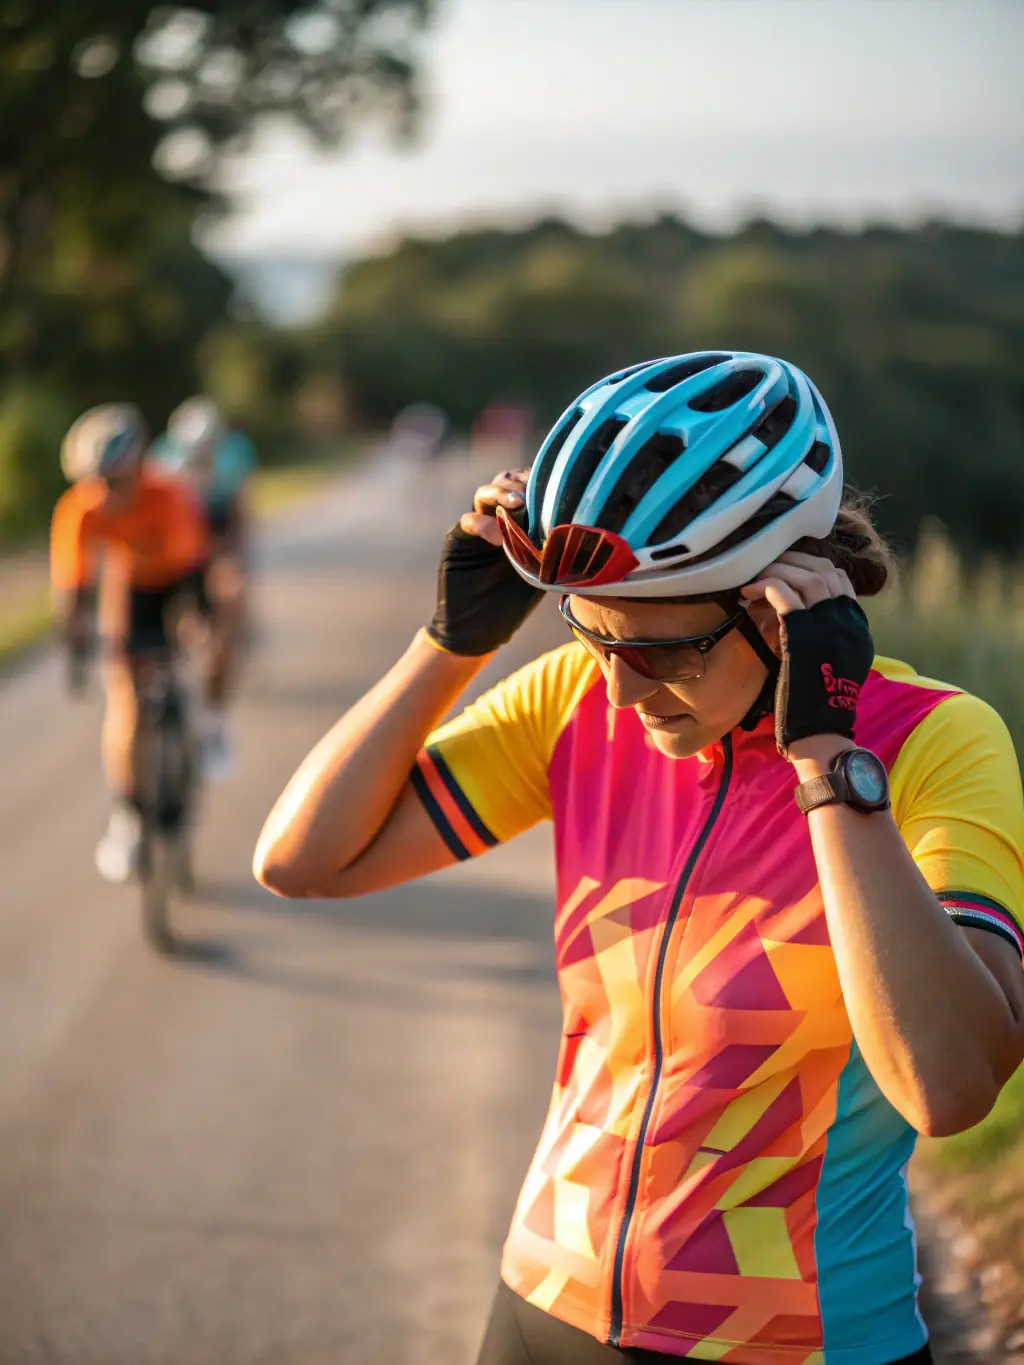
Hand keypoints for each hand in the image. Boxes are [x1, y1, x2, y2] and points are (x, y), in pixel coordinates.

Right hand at [426, 468, 542, 656]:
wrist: (479, 630)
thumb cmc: (513, 604)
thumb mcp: (543, 573)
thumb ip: (556, 551)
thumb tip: (591, 536)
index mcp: (521, 522)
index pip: (530, 487)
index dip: (542, 482)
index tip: (558, 487)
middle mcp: (498, 518)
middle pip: (507, 482)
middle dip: (521, 482)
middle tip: (534, 493)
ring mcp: (476, 526)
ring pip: (485, 494)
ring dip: (501, 493)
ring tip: (518, 503)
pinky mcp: (458, 540)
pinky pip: (468, 521)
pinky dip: (482, 524)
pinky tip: (497, 538)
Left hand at [740, 551, 873, 758]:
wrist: (819, 732)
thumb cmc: (818, 703)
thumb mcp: (835, 662)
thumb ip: (828, 635)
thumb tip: (804, 613)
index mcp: (857, 627)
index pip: (840, 579)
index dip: (812, 566)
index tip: (788, 569)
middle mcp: (847, 621)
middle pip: (824, 570)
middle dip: (792, 562)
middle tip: (766, 564)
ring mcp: (828, 626)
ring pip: (806, 577)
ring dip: (777, 570)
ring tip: (755, 576)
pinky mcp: (802, 634)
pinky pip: (784, 594)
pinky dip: (766, 586)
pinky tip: (749, 592)